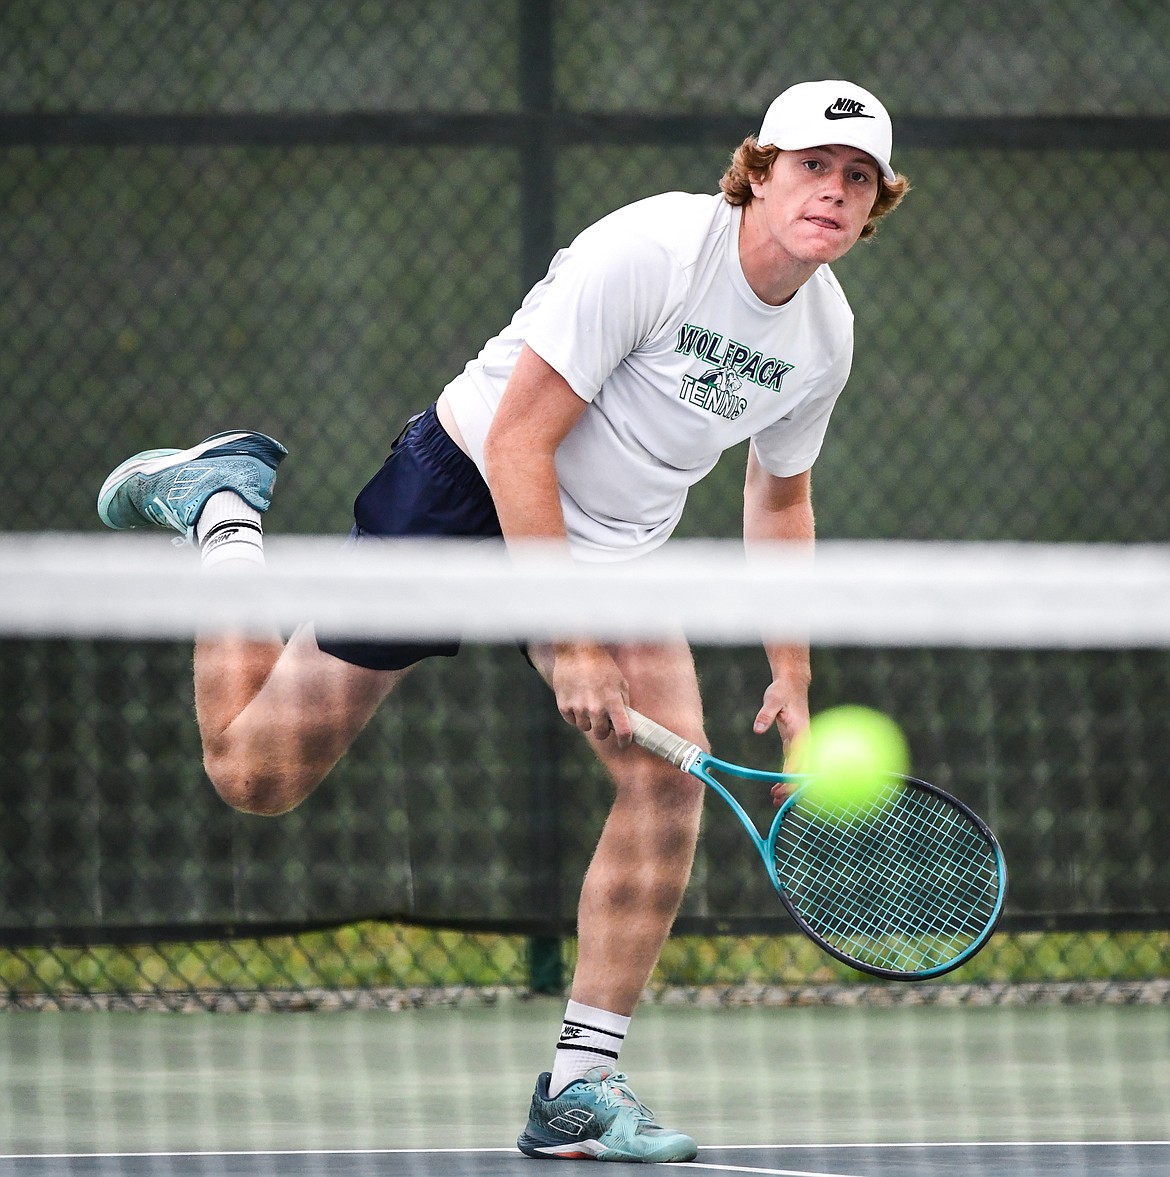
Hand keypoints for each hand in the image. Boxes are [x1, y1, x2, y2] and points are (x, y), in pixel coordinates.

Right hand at [551, 641, 632, 745]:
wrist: (577, 650)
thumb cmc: (601, 665)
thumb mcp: (620, 681)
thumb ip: (623, 702)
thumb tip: (625, 719)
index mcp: (613, 702)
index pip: (623, 731)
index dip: (625, 741)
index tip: (624, 742)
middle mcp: (595, 708)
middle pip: (601, 734)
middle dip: (603, 730)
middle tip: (603, 720)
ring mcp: (578, 708)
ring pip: (585, 727)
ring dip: (588, 720)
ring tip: (588, 704)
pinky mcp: (564, 705)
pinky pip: (571, 720)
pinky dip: (575, 714)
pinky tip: (577, 700)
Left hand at [753, 676, 810, 806]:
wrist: (792, 684)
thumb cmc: (782, 691)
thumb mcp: (772, 699)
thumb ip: (765, 714)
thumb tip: (757, 729)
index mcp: (800, 731)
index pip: (798, 756)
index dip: (793, 772)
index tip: (785, 785)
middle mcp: (804, 739)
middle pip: (802, 768)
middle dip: (793, 786)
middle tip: (779, 800)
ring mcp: (800, 742)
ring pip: (799, 768)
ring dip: (789, 784)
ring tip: (775, 799)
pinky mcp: (794, 742)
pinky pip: (793, 763)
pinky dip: (787, 775)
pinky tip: (777, 786)